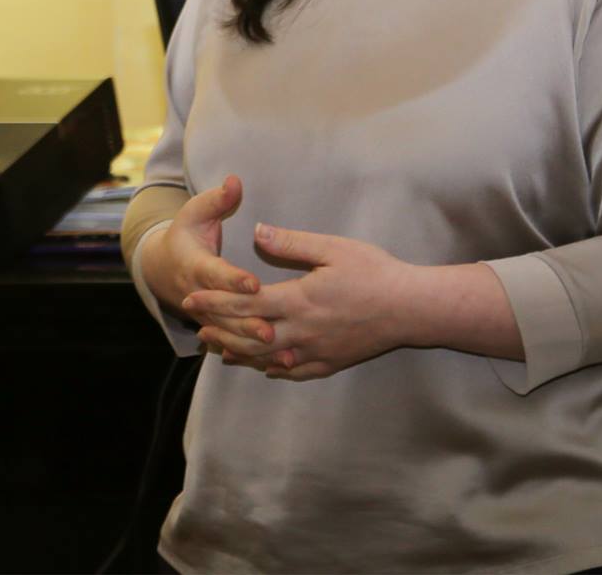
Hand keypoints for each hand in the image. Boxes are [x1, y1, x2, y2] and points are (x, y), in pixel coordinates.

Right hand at [139, 175, 273, 352]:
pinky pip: (231, 344)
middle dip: (245, 322)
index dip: (232, 280)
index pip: (215, 274)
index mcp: (195, 265)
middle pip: (222, 312)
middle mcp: (198, 295)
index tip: (253, 284)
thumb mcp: (196, 212)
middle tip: (270, 331)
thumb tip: (235, 181)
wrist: (164, 267)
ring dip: (249, 345)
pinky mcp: (214, 326)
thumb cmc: (188, 233)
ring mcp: (204, 314)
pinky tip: (277, 364)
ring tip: (277, 351)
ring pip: (226, 334)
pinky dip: (251, 355)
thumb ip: (217, 199)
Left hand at [184, 222, 422, 381]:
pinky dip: (272, 369)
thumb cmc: (375, 273)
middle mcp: (300, 331)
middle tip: (195, 325)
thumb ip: (292, 243)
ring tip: (218, 347)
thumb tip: (257, 231)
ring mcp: (315, 351)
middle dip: (219, 329)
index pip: (245, 303)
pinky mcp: (330, 363)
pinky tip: (263, 366)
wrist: (410, 309)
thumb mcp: (333, 248)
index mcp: (298, 300)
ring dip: (240, 352)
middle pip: (249, 335)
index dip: (215, 302)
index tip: (191, 297)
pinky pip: (294, 371)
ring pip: (267, 358)